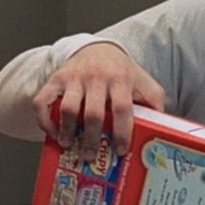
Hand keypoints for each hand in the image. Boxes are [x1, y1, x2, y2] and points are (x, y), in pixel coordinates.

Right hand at [30, 42, 165, 155]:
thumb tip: (162, 128)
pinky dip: (44, 119)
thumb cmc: (121, 71)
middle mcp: (96, 77)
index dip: (122, 132)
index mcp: (120, 79)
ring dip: (66, 131)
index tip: (120, 150)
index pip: (122, 108)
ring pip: (67, 108)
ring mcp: (74, 77)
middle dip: (91, 138)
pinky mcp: (56, 78)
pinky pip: (42, 101)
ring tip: (68, 144)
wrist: (96, 48)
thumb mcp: (142, 80)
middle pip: (93, 113)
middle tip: (89, 156)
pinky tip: (51, 132)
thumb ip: (153, 100)